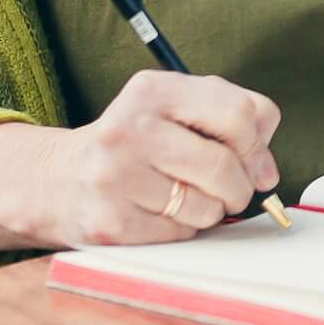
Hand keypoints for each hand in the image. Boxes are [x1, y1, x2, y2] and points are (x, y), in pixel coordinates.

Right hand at [38, 70, 281, 245]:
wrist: (57, 180)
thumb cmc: (134, 143)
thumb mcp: (175, 108)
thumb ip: (232, 117)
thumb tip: (266, 169)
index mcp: (152, 90)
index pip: (238, 114)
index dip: (258, 145)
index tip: (257, 162)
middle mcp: (129, 128)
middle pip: (224, 166)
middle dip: (240, 186)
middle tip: (230, 191)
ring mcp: (115, 177)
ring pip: (206, 206)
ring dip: (211, 210)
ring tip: (186, 198)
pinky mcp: (109, 222)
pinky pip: (179, 234)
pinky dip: (184, 229)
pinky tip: (160, 213)